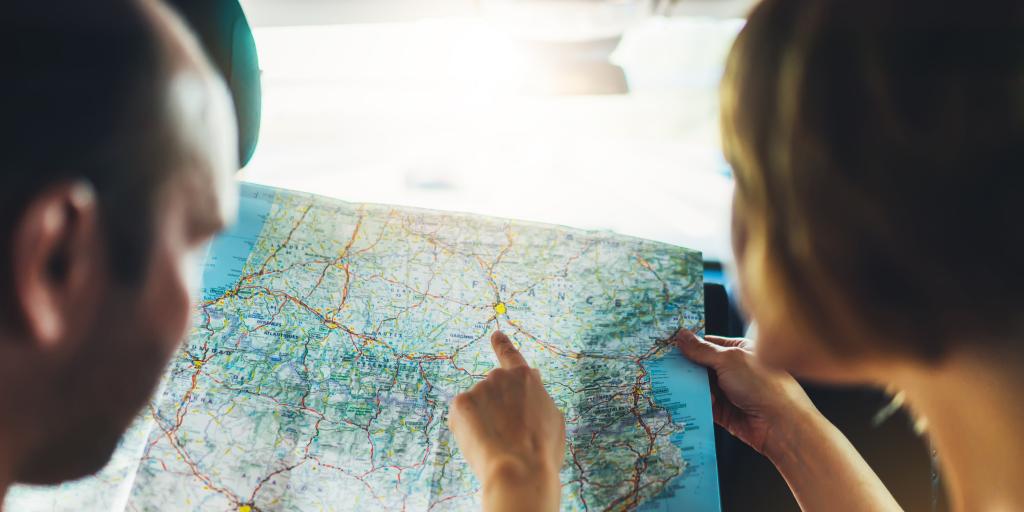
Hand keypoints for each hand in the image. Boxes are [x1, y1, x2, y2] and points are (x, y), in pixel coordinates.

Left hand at [448, 331, 565, 511]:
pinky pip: (462, 418)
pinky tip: (482, 443)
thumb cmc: (541, 451)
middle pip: (493, 391)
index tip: (496, 335)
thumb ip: (539, 395)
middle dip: (495, 409)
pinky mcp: (460, 403)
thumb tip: (533, 376)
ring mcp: (479, 388)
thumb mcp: (552, 418)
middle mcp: (500, 376)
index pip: (510, 354)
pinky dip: (469, 431)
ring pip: (477, 407)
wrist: (519, 470)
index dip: (502, 344)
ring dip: (483, 422)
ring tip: (498, 444)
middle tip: (507, 436)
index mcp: (525, 378)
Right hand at [676, 330, 901, 510]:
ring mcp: (729, 392)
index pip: (708, 344)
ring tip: (664, 384)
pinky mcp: (724, 412)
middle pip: (700, 366)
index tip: (666, 347)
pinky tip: (677, 401)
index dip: (688, 345)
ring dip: (686, 386)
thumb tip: (681, 335)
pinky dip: (691, 403)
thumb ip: (702, 350)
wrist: (780, 425)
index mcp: (740, 351)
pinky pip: (702, 405)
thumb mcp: (729, 360)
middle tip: (659, 367)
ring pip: (699, 386)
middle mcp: (734, 371)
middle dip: (684, 367)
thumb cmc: (763, 385)